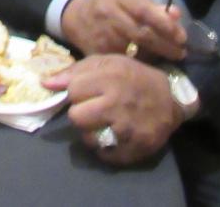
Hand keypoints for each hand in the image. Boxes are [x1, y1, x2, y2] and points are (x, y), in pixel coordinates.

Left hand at [45, 54, 182, 164]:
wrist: (173, 99)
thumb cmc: (135, 76)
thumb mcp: (108, 63)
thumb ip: (75, 71)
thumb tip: (46, 84)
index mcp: (110, 79)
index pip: (72, 91)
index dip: (77, 91)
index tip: (87, 91)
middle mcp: (118, 104)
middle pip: (75, 117)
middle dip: (81, 112)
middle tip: (94, 109)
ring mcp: (127, 129)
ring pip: (87, 138)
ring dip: (91, 132)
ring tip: (104, 123)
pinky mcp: (135, 149)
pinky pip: (105, 156)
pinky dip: (105, 148)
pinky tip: (113, 136)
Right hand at [61, 0, 186, 60]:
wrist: (77, 17)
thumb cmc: (110, 4)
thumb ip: (152, 5)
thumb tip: (176, 15)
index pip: (144, 10)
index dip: (164, 24)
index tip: (182, 36)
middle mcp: (107, 13)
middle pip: (142, 33)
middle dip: (165, 44)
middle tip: (181, 51)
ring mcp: (101, 35)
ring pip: (135, 51)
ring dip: (155, 56)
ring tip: (168, 56)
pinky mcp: (97, 53)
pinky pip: (124, 62)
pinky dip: (139, 64)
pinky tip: (148, 64)